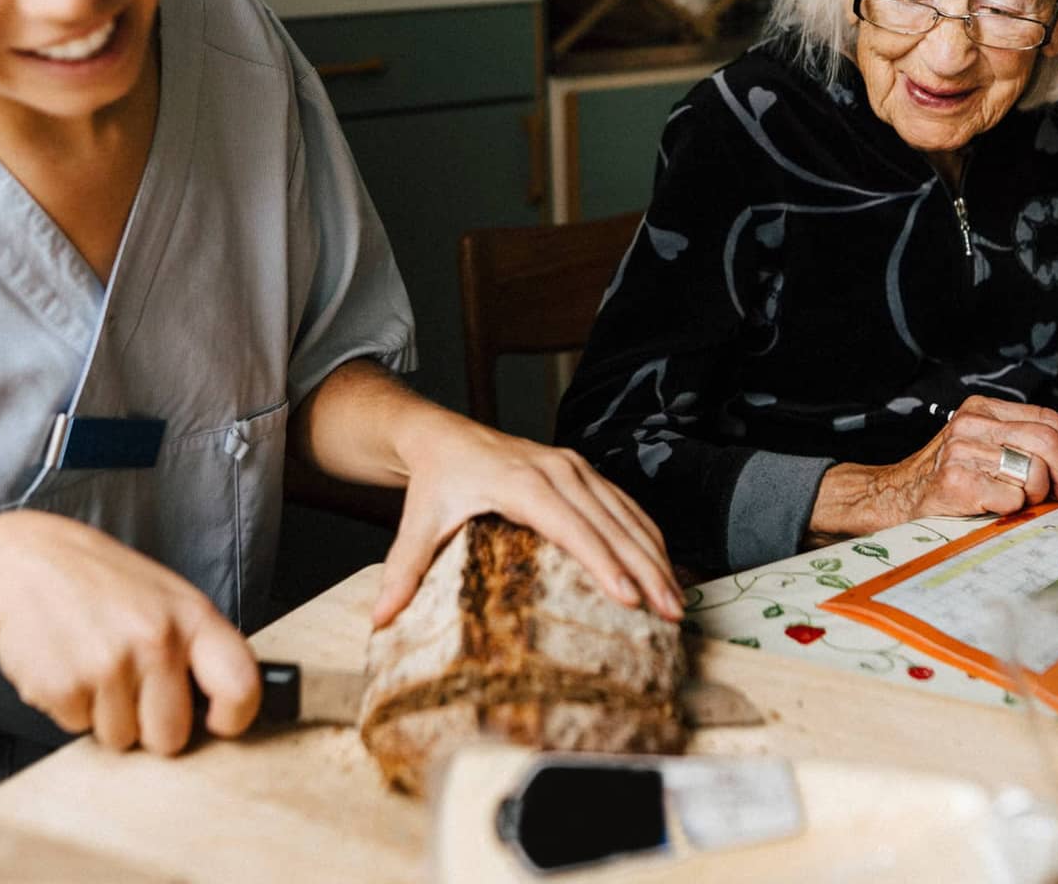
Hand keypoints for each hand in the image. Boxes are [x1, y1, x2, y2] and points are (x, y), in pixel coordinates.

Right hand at [0, 511, 259, 753]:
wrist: (23, 561)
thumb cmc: (103, 583)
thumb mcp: (166, 598)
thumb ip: (196, 647)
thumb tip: (223, 706)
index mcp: (192, 617)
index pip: (240, 687)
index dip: (234, 717)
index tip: (218, 723)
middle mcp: (155, 641)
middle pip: (170, 737)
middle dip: (151, 728)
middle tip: (133, 691)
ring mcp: (107, 666)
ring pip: (120, 739)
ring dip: (106, 716)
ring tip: (94, 665)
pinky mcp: (62, 687)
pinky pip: (76, 729)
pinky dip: (71, 708)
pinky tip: (67, 665)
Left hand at [370, 412, 683, 627]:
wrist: (442, 436)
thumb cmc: (435, 482)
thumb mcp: (416, 523)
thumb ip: (402, 571)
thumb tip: (380, 621)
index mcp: (521, 483)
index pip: (571, 526)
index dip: (602, 562)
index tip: (628, 598)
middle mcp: (557, 471)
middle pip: (612, 524)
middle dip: (645, 569)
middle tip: (670, 613)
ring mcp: (576, 468)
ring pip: (628, 514)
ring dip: (656, 556)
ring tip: (677, 600)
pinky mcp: (584, 472)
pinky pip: (626, 504)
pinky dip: (649, 536)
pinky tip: (665, 567)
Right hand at [809, 396, 1057, 538]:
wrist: (891, 499)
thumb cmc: (948, 480)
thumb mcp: (984, 450)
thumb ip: (1027, 449)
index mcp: (983, 410)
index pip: (1047, 418)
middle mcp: (971, 424)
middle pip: (1046, 440)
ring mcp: (961, 451)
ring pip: (1033, 472)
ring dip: (1036, 496)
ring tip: (1016, 500)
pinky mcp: (955, 481)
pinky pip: (1012, 498)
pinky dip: (1012, 510)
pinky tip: (991, 508)